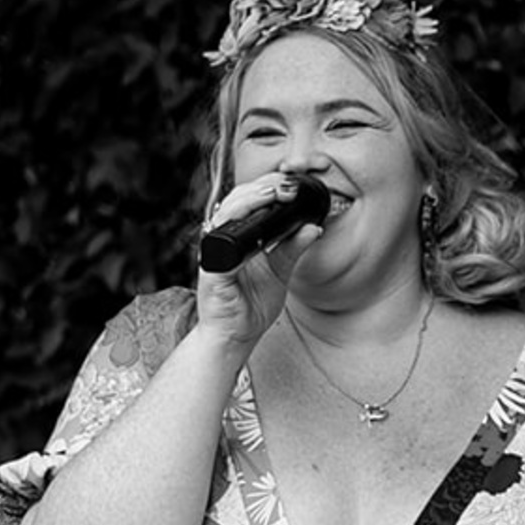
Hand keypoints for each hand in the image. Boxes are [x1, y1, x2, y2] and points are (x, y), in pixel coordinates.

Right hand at [194, 172, 320, 345]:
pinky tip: (255, 229)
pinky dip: (237, 234)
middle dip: (261, 189)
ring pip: (224, 215)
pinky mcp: (210, 270)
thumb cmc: (251, 306)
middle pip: (235, 201)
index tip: (290, 186)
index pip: (249, 202)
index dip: (267, 189)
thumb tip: (314, 228)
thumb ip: (293, 249)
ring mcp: (213, 253)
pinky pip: (220, 246)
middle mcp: (222, 240)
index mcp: (238, 237)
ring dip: (249, 201)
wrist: (235, 337)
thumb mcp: (280, 272)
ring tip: (272, 196)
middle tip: (286, 188)